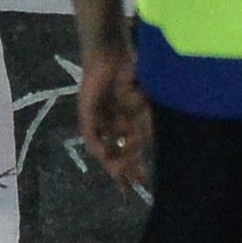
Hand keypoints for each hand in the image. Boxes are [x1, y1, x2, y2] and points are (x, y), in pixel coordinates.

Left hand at [79, 44, 152, 192]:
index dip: (136, 167)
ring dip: (111, 162)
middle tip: (129, 188)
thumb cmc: (134, 74)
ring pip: (104, 147)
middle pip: (117, 153)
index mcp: (129, 122)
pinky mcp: (87, 111)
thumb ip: (150, 125)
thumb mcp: (147, 104)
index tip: (143, 184)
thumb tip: (154, 148)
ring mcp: (100, 118)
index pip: (132, 151)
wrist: (114, 53)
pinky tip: (105, 155)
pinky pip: (90, 133)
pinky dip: (98, 144)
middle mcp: (114, 123)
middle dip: (124, 171)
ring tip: (119, 176)